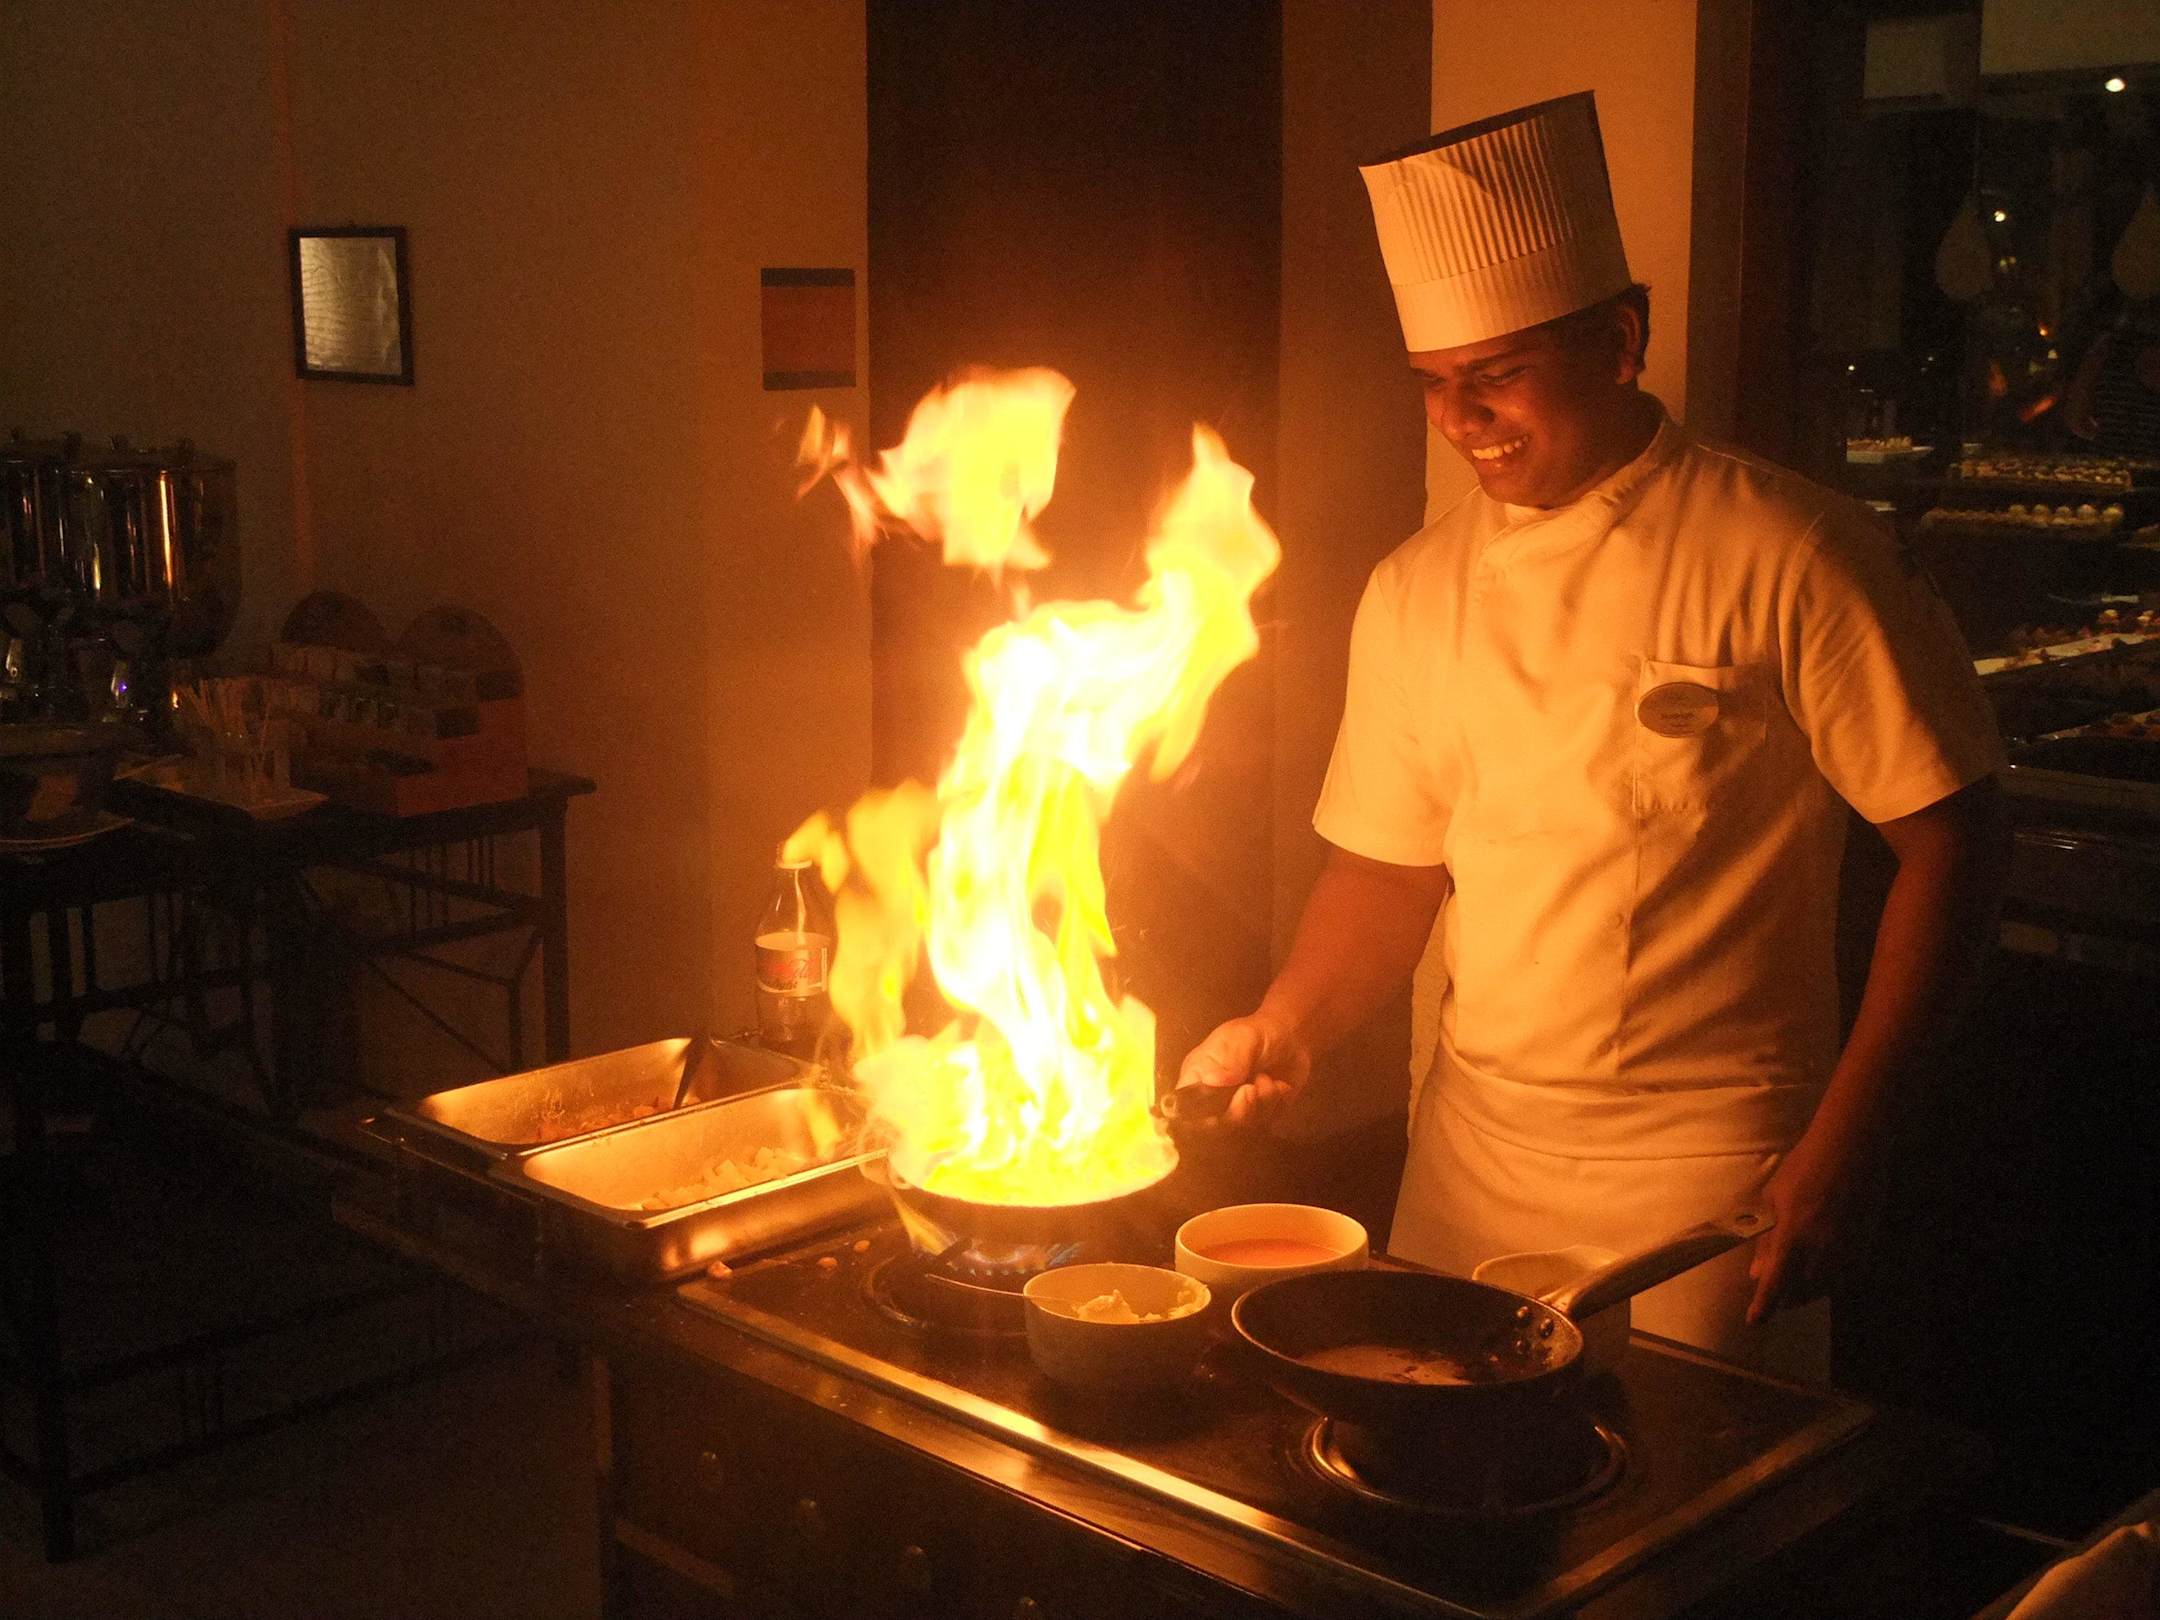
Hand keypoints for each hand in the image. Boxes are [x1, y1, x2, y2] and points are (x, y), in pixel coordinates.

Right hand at [1174, 1014, 1310, 1129]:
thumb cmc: (1260, 1033)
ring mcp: (1237, 1109)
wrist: (1295, 1037)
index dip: (1199, 1114)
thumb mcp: (1243, 1037)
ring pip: (1243, 1128)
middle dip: (1238, 1111)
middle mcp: (1213, 1097)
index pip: (1185, 1107)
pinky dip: (1276, 1107)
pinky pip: (1266, 1125)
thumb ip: (1229, 1059)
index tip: (1222, 1103)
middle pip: (1215, 1126)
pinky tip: (1280, 1087)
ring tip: (1268, 1079)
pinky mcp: (1260, 1116)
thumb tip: (1211, 1080)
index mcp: (1198, 1076)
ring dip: (1262, 1104)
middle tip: (1252, 1089)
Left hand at [1746, 1134, 1851, 1324]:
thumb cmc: (1805, 1167)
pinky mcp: (1866, 1248)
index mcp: (1792, 1236)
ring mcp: (1846, 1251)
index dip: (1764, 1306)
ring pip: (1825, 1289)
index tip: (1754, 1322)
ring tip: (1798, 1286)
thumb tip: (1757, 1273)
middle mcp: (1820, 1250)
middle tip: (1776, 1296)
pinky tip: (1824, 1273)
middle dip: (1785, 1298)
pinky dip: (1832, 1282)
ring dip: (1808, 1292)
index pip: (1775, 1283)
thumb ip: (1766, 1238)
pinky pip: (1846, 1278)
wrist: (1852, 1150)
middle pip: (1800, 1292)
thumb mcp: (1774, 1197)